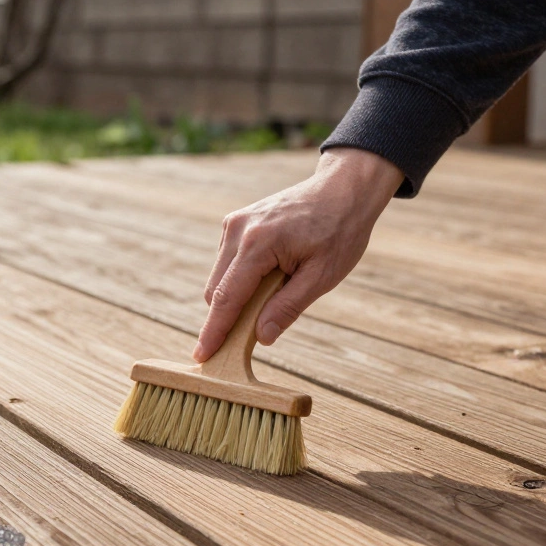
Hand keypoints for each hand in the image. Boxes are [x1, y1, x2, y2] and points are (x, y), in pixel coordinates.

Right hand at [193, 148, 403, 362]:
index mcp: (258, 244)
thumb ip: (287, 307)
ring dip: (236, 297)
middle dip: (226, 318)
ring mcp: (234, 224)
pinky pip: (228, 263)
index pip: (226, 298)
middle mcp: (237, 231)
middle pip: (216, 290)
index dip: (214, 331)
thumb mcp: (322, 276)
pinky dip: (240, 279)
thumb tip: (261, 337)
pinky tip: (270, 276)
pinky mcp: (236, 223)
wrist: (344, 189)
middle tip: (251, 336)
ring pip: (219, 278)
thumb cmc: (339, 230)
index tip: (201, 356)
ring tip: (276, 292)